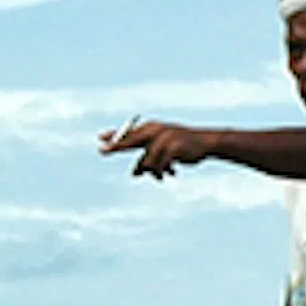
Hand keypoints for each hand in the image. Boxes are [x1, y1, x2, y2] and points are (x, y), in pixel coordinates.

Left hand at [101, 118, 216, 177]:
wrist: (205, 143)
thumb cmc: (181, 146)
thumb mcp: (163, 152)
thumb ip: (147, 160)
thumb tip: (135, 175)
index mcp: (152, 128)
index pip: (130, 132)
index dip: (115, 136)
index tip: (100, 139)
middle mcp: (156, 130)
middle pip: (132, 139)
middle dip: (117, 146)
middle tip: (102, 150)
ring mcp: (165, 137)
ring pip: (148, 161)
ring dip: (153, 172)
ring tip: (160, 177)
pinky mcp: (173, 147)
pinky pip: (160, 165)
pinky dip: (163, 171)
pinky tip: (171, 173)